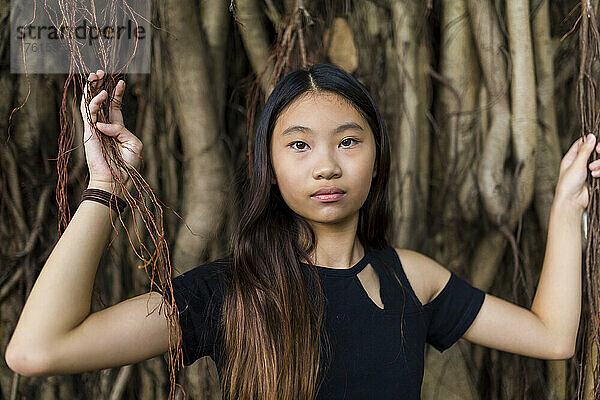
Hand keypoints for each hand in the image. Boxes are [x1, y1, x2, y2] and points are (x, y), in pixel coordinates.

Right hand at [80, 69, 142, 191]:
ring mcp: (94, 128)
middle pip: (99, 101)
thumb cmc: (127, 164)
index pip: (114, 107)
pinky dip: (94, 102)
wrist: (116, 179)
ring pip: (90, 103)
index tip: (121, 81)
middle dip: (99, 85)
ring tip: (96, 75)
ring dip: (92, 88)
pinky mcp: (88, 132)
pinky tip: (101, 94)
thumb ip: (122, 129)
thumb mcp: (133, 143)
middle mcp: (103, 126)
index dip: (117, 94)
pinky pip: (88, 112)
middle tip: (101, 72)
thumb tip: (105, 124)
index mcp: (116, 128)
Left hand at [555, 134, 598, 210]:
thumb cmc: (568, 184)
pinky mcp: (595, 177)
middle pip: (594, 151)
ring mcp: (588, 170)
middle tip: (598, 152)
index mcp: (571, 157)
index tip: (595, 143)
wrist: (572, 200)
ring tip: (592, 171)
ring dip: (599, 164)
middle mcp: (580, 162)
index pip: (582, 143)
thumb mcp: (576, 164)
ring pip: (599, 161)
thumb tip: (591, 136)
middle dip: (597, 153)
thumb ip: (585, 150)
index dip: (590, 141)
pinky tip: (595, 176)